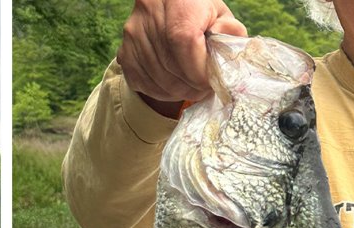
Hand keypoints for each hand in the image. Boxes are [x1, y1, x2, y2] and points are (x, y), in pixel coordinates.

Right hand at [116, 0, 247, 115]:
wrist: (167, 3)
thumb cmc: (196, 9)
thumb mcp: (219, 13)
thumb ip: (229, 34)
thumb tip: (221, 60)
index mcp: (176, 1)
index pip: (185, 42)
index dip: (200, 69)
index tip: (212, 80)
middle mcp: (149, 15)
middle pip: (172, 66)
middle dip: (193, 86)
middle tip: (205, 88)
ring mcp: (132, 36)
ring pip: (159, 80)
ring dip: (179, 92)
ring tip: (192, 87)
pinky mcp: (124, 53)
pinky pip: (143, 84)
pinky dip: (162, 92)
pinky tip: (174, 84)